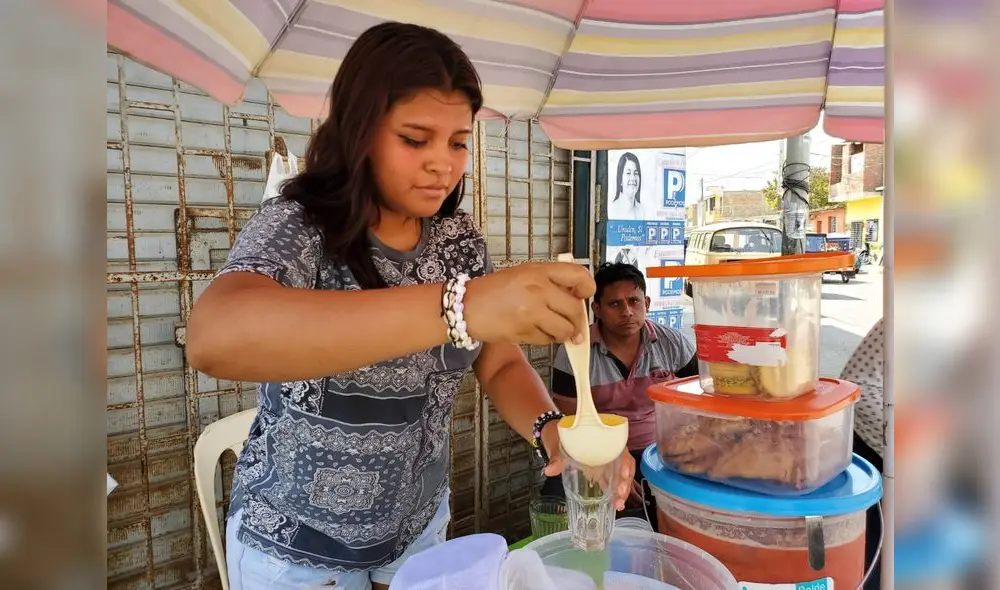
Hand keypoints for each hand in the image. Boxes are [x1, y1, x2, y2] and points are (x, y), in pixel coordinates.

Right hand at [463, 262, 594, 344]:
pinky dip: (546, 339)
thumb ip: (550, 281)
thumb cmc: (494, 290)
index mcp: (538, 271)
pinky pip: (547, 340)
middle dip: (577, 321)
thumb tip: (578, 296)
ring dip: (563, 334)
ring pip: (565, 330)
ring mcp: (530, 312)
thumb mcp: (523, 273)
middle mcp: (537, 289)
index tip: (585, 296)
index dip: (587, 288)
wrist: (466, 307)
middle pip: (575, 309)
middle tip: (572, 324)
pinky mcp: (524, 332)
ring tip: (552, 328)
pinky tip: (534, 331)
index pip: (579, 276)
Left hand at [541, 422, 635, 510]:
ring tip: (619, 504)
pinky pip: (612, 483)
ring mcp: (604, 463)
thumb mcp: (557, 445)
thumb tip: (549, 470)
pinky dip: (615, 494)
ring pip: (620, 476)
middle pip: (624, 466)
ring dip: (622, 490)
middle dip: (625, 481)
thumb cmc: (559, 437)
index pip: (620, 450)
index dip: (625, 462)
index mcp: (601, 441)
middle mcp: (607, 452)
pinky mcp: (600, 473)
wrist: (554, 439)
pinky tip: (616, 505)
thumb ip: (556, 458)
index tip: (624, 473)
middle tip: (620, 493)